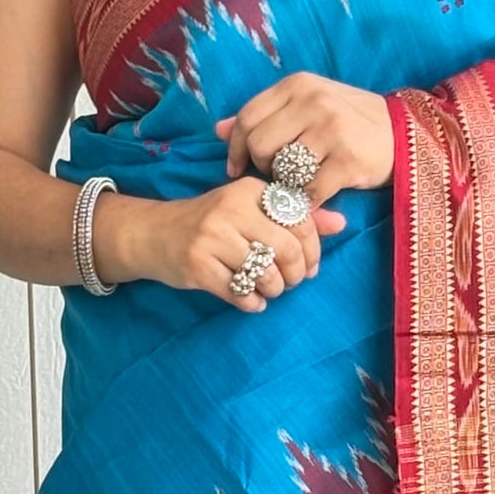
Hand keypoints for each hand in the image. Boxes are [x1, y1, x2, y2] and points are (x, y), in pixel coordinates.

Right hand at [96, 176, 344, 312]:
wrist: (152, 233)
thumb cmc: (211, 223)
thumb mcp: (250, 210)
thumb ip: (294, 216)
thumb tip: (342, 223)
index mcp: (249, 189)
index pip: (300, 221)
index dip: (312, 251)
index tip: (308, 266)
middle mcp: (231, 209)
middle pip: (287, 251)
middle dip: (295, 275)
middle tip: (289, 283)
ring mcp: (212, 238)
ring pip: (265, 275)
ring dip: (274, 291)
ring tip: (267, 291)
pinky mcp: (197, 266)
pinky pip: (241, 294)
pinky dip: (252, 303)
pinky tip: (250, 300)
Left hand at [214, 73, 394, 200]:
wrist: (404, 134)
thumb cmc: (350, 121)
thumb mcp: (306, 106)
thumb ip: (264, 115)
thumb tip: (217, 129)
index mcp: (298, 86)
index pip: (247, 117)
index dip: (235, 148)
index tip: (237, 168)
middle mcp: (313, 102)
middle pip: (258, 144)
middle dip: (263, 166)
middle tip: (278, 174)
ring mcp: (332, 130)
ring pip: (283, 169)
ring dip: (287, 184)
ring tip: (301, 182)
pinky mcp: (348, 160)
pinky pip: (310, 191)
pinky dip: (309, 201)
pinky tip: (317, 196)